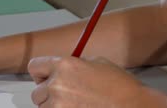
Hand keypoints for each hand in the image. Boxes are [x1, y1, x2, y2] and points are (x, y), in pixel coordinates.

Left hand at [28, 55, 146, 106]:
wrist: (131, 106)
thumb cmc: (119, 87)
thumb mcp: (98, 62)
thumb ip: (74, 64)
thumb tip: (63, 69)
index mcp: (65, 65)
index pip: (34, 66)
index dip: (41, 72)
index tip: (45, 77)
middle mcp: (57, 85)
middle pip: (36, 91)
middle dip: (48, 93)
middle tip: (65, 95)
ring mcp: (58, 106)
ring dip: (54, 107)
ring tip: (75, 104)